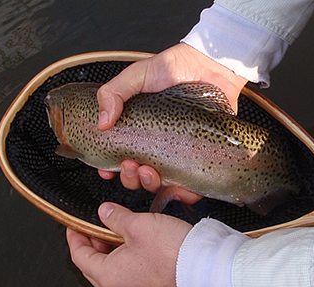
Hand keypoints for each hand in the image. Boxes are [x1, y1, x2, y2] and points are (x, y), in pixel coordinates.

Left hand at [67, 202, 192, 286]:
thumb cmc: (173, 254)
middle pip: (94, 265)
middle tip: (97, 227)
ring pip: (113, 270)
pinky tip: (140, 245)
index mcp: (108, 275)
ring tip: (122, 232)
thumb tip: (105, 213)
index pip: (79, 255)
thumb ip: (116, 217)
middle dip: (94, 243)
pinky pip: (130, 275)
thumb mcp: (139, 225)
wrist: (204, 269)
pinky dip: (128, 259)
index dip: (75, 236)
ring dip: (112, 251)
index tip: (75, 225)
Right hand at [97, 43, 246, 202]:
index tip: (105, 170)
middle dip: (130, 178)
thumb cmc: (174, 68)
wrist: (210, 64)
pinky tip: (177, 188)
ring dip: (151, 185)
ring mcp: (180, 152)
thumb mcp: (136, 76)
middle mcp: (158, 145)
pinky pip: (193, 185)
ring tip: (150, 173)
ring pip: (162, 184)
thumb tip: (102, 123)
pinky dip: (184, 193)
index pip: (120, 156)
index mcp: (139, 129)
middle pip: (139, 175)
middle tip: (130, 166)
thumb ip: (113, 93)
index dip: (110, 168)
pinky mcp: (201, 157)